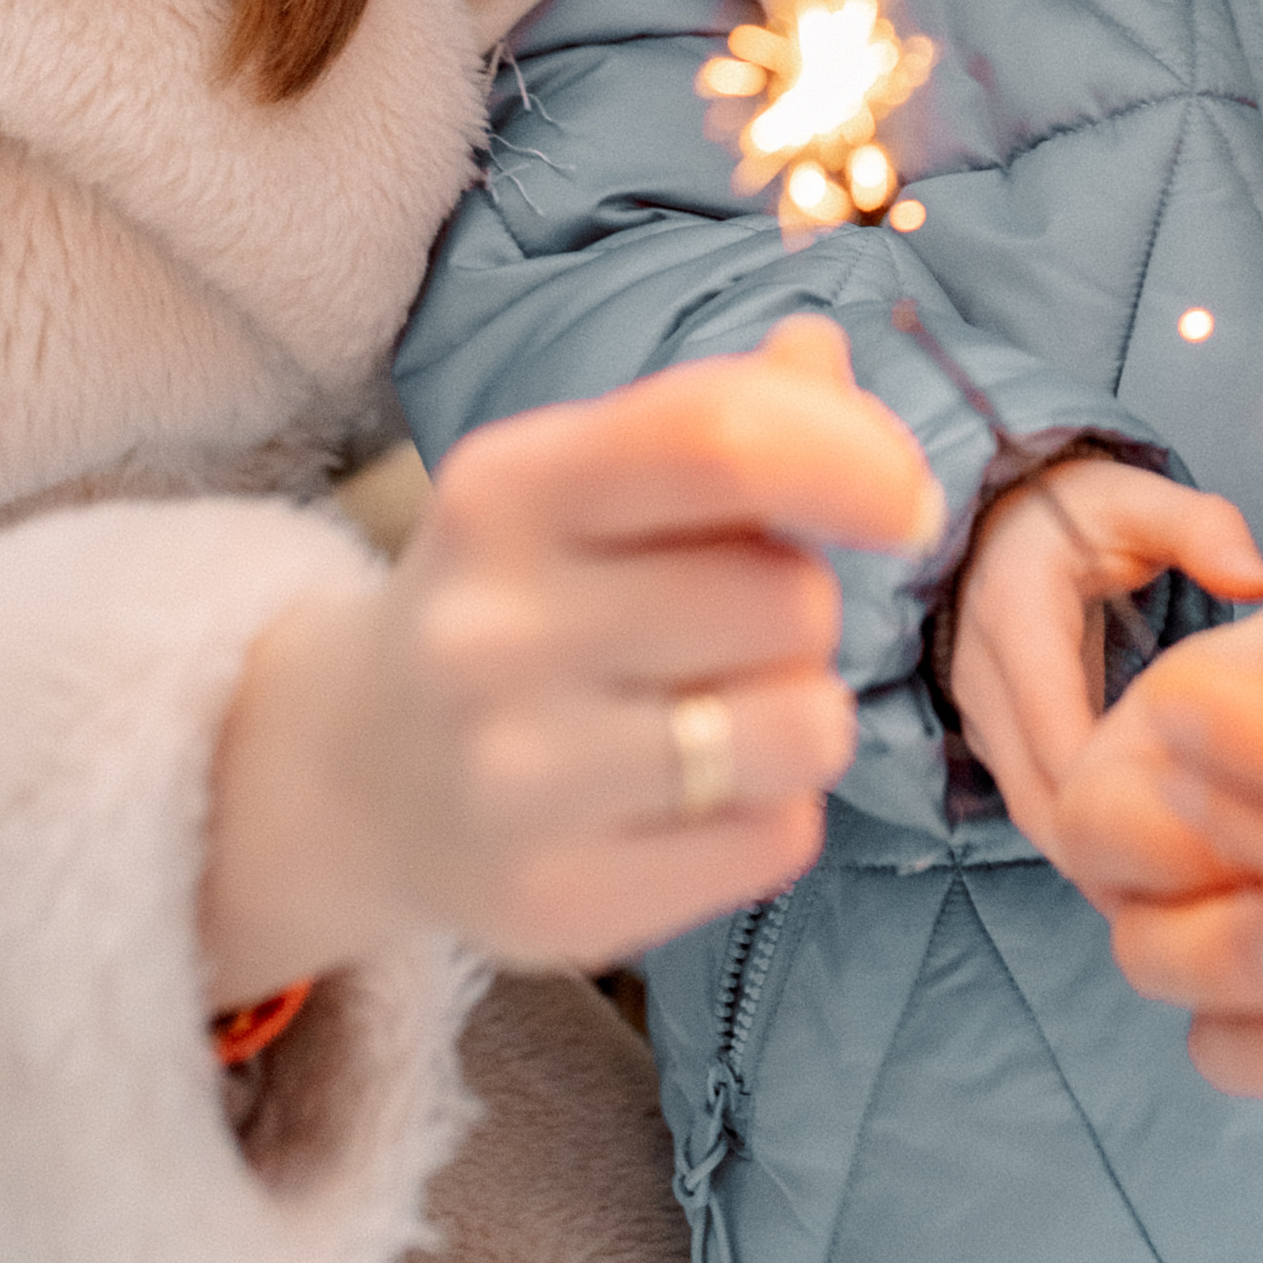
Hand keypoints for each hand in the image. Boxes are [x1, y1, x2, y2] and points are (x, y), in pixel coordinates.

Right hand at [201, 317, 939, 1001]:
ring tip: (719, 709)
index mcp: (505, 488)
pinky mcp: (554, 904)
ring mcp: (512, 780)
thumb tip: (824, 357)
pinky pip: (778, 841)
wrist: (358, 770)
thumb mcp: (590, 477)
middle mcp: (490, 630)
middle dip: (803, 605)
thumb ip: (719, 414)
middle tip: (728, 627)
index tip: (903, 502)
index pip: (721, 440)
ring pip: (806, 725)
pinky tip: (685, 797)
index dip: (855, 460)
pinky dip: (770, 813)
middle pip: (790, 595)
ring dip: (801, 711)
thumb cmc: (531, 591)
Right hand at [947, 456, 1262, 874]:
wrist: (993, 517)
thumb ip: (1198, 528)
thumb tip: (1259, 579)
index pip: (1053, 724)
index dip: (1114, 790)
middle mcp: (981, 674)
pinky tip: (1156, 876)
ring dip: (1099, 860)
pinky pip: (1033, 808)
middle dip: (1116, 849)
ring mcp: (979, 715)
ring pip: (1032, 815)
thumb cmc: (1077, 510)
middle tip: (1209, 893)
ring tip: (1192, 902)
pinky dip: (1086, 845)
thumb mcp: (1136, 500)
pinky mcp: (993, 742)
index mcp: (1015, 612)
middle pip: (1037, 794)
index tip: (1199, 830)